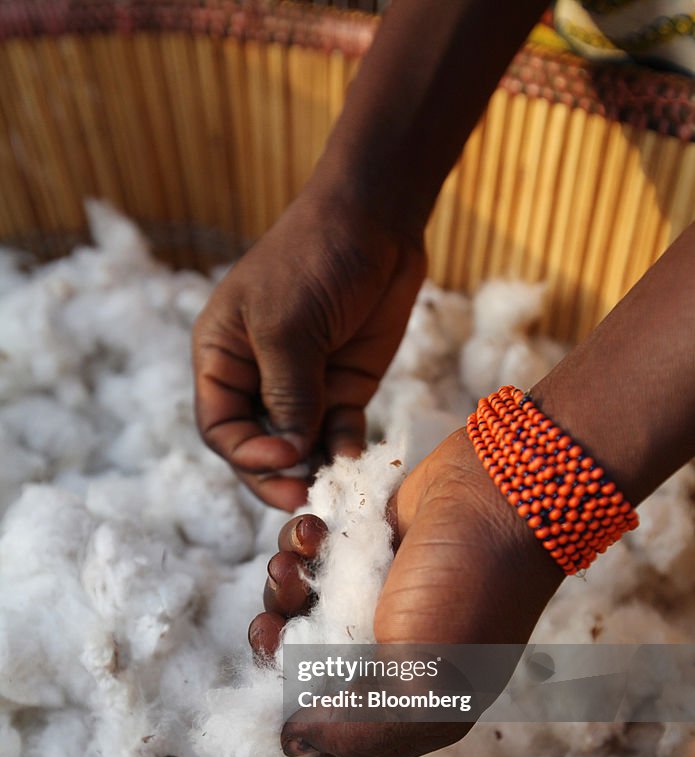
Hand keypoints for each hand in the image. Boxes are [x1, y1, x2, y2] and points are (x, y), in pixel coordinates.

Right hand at [192, 186, 425, 510]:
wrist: (376, 220)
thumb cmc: (314, 258)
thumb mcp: (288, 326)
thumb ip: (287, 393)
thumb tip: (291, 454)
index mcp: (222, 357)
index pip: (219, 426)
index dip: (246, 452)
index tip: (284, 457)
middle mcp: (256, 379)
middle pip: (256, 446)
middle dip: (277, 474)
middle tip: (305, 496)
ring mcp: (302, 386)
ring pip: (298, 447)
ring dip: (314, 469)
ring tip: (334, 485)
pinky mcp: (343, 387)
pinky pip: (338, 432)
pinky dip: (345, 450)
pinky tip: (356, 460)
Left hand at [250, 430, 563, 756]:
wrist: (494, 491)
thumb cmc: (467, 588)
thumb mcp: (422, 677)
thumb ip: (357, 727)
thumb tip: (290, 744)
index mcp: (415, 706)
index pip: (341, 743)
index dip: (302, 724)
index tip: (281, 689)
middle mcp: (392, 659)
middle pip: (307, 673)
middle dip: (279, 647)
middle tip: (274, 623)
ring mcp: (374, 602)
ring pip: (301, 612)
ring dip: (283, 589)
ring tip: (293, 564)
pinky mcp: (362, 552)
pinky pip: (309, 560)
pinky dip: (300, 546)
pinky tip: (315, 529)